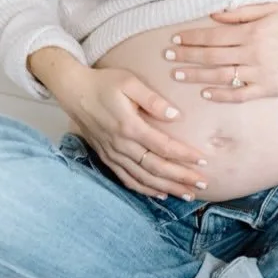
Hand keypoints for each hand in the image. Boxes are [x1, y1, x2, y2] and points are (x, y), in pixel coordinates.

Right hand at [56, 66, 210, 199]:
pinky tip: (160, 194)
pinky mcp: (107, 158)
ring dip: (167, 188)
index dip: (184, 156)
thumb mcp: (129, 82)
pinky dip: (144, 190)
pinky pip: (127, 180)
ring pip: (143, 178)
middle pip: (156, 168)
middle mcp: (121, 145)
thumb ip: (153, 99)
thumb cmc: (104, 83)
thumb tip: (176, 115)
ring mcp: (113, 154)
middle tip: (203, 184)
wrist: (74, 91)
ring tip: (188, 193)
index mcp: (129, 126)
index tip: (203, 161)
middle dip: (181, 178)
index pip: (163, 146)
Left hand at [164, 2, 277, 104]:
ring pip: (221, 76)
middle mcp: (252, 52)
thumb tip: (215, 14)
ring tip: (178, 75)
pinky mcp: (268, 89)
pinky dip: (221, 95)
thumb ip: (242, 12)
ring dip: (197, 76)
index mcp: (252, 31)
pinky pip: (240, 95)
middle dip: (187, 56)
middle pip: (212, 56)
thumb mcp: (272, 9)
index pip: (213, 35)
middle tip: (167, 58)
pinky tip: (206, 93)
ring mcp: (260, 73)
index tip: (175, 40)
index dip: (192, 38)